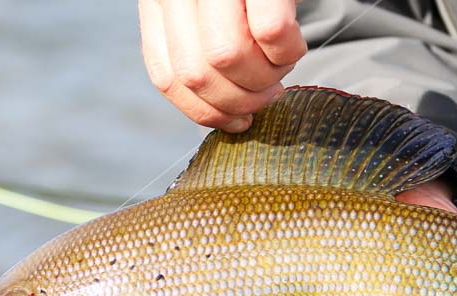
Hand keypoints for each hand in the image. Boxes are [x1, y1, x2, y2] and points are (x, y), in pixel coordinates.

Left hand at [138, 0, 306, 131]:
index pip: (167, 77)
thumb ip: (200, 47)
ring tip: (283, 63)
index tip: (239, 122)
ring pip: (227, 57)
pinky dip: (288, 51)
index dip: (205, 112)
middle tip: (270, 93)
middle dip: (242, 101)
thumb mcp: (210, 11)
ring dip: (266, 77)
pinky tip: (295, 43)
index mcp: (161, 1)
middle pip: (197, 74)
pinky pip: (270, 31)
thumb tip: (224, 113)